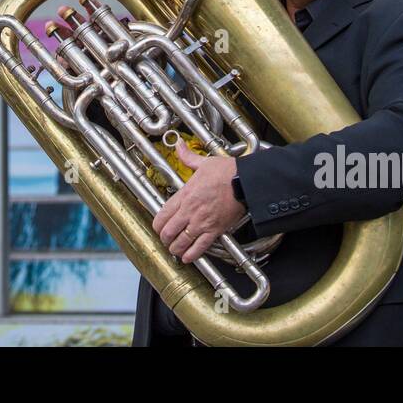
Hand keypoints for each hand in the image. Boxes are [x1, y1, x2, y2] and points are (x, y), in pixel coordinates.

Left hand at [151, 139, 245, 264]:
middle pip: (168, 232)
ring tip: (175, 249)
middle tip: (166, 239)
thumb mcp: (204, 162)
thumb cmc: (227, 172)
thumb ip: (188, 157)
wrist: (245, 182)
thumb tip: (178, 145)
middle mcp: (190, 211)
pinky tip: (188, 257)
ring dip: (176, 248)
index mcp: (185, 195)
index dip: (157, 225)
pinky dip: (192, 255)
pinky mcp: (215, 230)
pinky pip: (200, 247)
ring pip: (181, 242)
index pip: (162, 215)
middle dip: (165, 238)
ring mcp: (202, 222)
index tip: (159, 227)